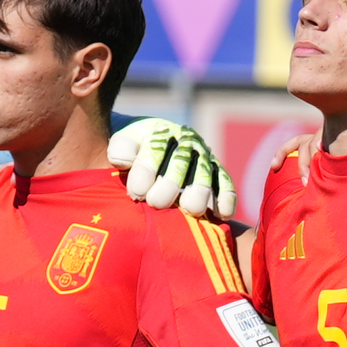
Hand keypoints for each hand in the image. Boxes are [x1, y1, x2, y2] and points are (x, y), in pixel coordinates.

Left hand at [112, 117, 232, 216]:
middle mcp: (184, 142)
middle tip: (156, 203)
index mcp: (160, 133)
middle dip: (169, 185)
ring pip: (204, 174)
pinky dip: (226, 198)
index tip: (136, 193)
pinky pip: (225, 183)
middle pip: (181, 163)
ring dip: (199, 192)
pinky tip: (223, 214)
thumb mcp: (124, 144)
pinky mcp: (217, 172)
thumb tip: (124, 161)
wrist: (151, 146)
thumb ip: (121, 149)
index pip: (155, 150)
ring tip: (190, 209)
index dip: (146, 172)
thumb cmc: (134, 153)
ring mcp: (203, 157)